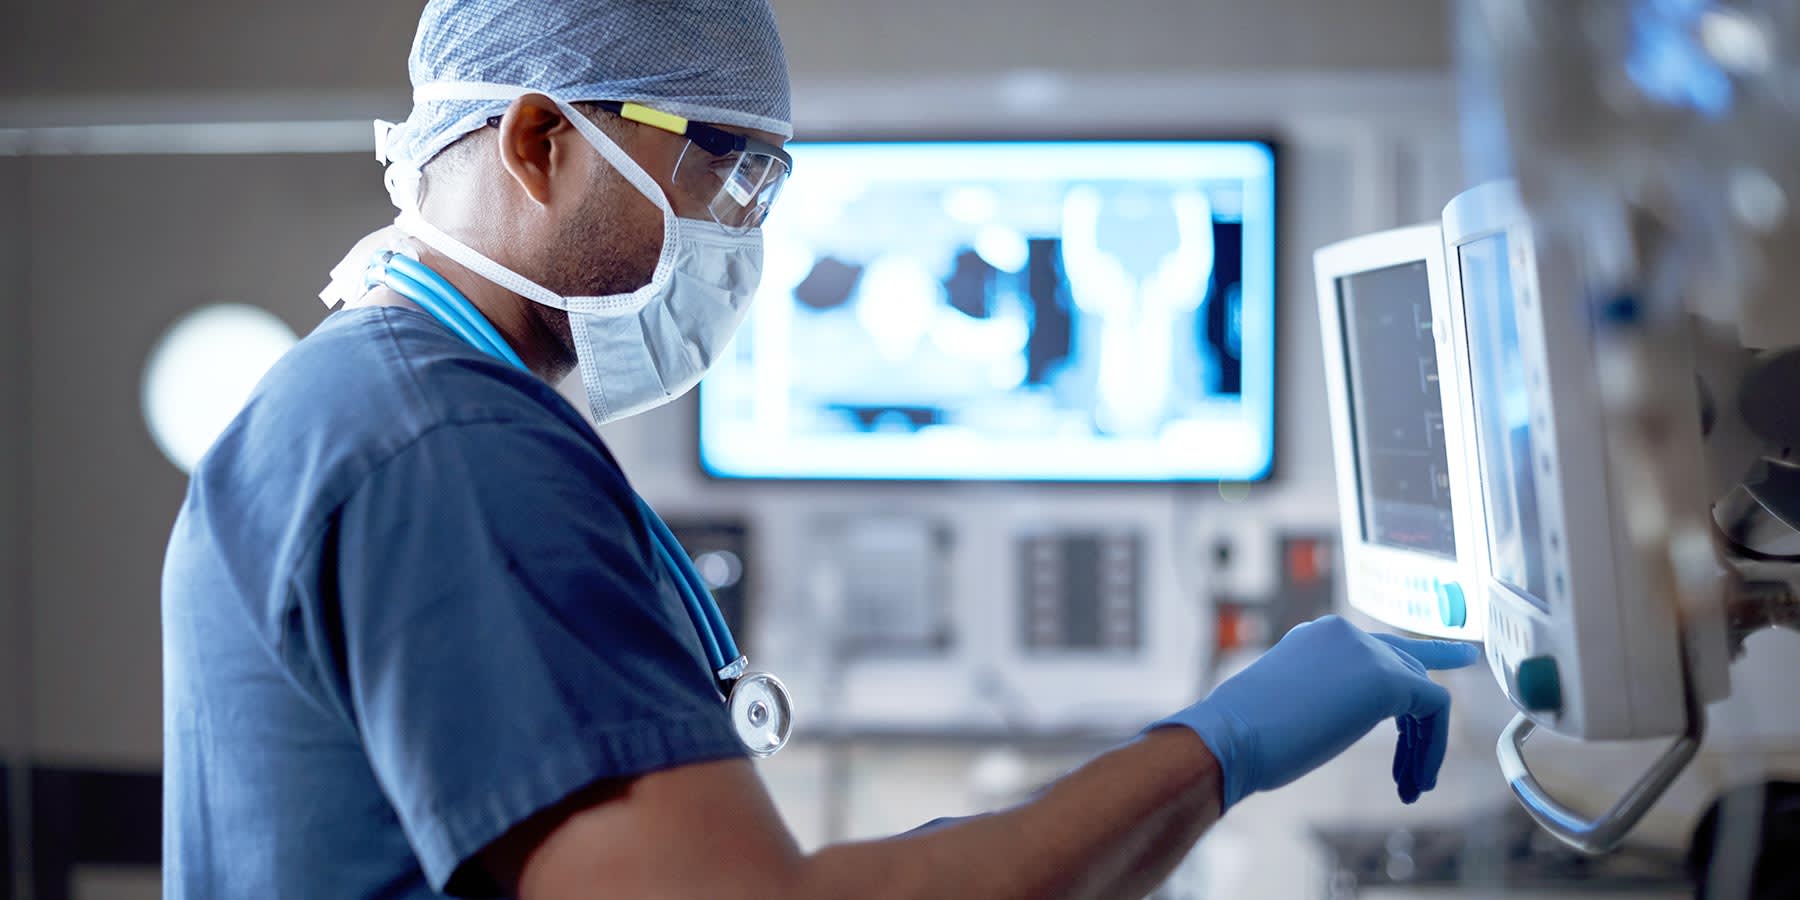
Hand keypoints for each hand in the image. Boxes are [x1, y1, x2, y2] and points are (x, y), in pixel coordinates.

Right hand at [1154, 615, 1479, 809]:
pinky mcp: (1387, 678)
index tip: (1458, 658)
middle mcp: (1346, 634)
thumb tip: (1338, 716)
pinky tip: (1416, 781)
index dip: (1417, 663)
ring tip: (1412, 787)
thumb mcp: (1292, 704)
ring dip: (1422, 746)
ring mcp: (1367, 651)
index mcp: (1318, 637)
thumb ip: (1325, 697)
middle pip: (1408, 670)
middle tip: (1416, 771)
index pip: (1378, 647)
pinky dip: (1432, 748)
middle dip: (1420, 723)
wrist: (1232, 735)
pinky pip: (1434, 709)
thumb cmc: (1247, 736)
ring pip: (1423, 694)